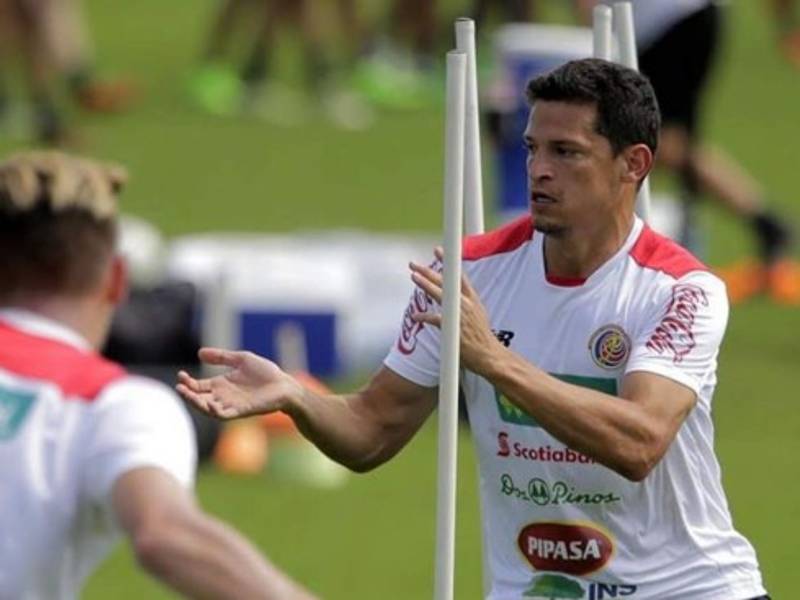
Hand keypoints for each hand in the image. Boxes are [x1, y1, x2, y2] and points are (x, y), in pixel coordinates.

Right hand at [176, 348, 303, 419]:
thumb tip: (199, 353)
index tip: (180, 374)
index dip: (188, 382)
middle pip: (199, 398)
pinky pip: (223, 415)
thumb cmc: (265, 372)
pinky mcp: (241, 411)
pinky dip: (214, 411)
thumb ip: (221, 357)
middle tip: (180, 386)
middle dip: (187, 393)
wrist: (284, 385)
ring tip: (187, 394)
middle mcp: (223, 397)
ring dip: (196, 403)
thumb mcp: (241, 359)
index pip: (198, 386)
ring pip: (207, 409)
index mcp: (221, 385)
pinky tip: (208, 403)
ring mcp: (231, 405)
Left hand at [408, 247, 501, 374]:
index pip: (459, 275)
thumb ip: (466, 305)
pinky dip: (423, 317)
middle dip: (429, 270)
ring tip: (414, 275)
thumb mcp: (478, 315)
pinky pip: (434, 319)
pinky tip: (415, 316)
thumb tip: (456, 300)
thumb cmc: (482, 338)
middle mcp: (466, 303)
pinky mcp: (452, 327)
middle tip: (413, 264)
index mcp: (473, 299)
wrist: (489, 356)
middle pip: (446, 281)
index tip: (438, 250)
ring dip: (425, 284)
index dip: (448, 262)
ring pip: (440, 293)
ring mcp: (459, 314)